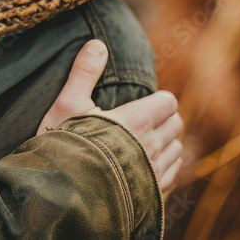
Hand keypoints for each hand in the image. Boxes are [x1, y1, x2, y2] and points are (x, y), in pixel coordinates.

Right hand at [36, 39, 183, 193]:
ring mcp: (154, 174)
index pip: (168, 102)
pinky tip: (145, 168)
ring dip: (165, 145)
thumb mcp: (67, 104)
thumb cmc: (63, 145)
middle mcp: (152, 147)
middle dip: (164, 120)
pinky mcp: (153, 196)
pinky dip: (164, 169)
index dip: (158, 100)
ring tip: (143, 145)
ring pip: (176, 152)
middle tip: (142, 121)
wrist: (62, 194)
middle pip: (176, 125)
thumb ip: (83, 72)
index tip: (142, 103)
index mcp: (137, 121)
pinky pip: (172, 177)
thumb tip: (97, 43)